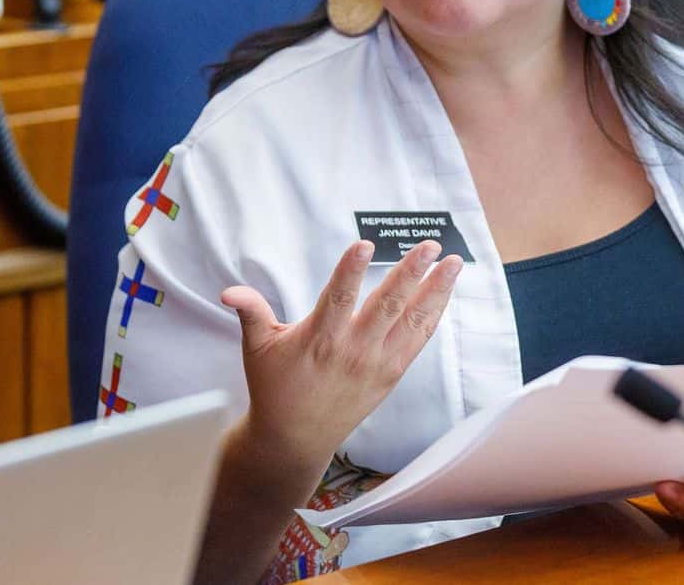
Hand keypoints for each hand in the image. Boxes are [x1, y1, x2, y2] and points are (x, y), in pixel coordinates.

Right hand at [221, 240, 461, 469]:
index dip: (351, 270)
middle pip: (387, 306)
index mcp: (319, 339)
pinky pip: (417, 341)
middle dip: (411, 272)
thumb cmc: (275, 387)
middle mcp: (352, 351)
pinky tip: (444, 293)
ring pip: (412, 322)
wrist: (295, 439)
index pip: (338, 298)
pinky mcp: (390, 375)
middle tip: (431, 245)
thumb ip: (251, 312)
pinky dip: (433, 316)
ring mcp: (376, 364)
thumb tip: (229, 291)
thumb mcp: (258, 348)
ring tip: (454, 263)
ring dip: (435, 291)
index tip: (365, 244)